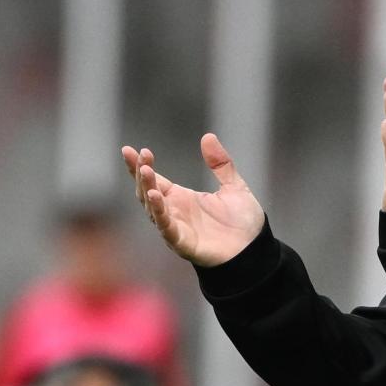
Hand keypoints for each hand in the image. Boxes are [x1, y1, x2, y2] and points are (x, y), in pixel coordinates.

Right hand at [120, 133, 264, 266]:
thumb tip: (208, 136)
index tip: (130, 150)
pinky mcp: (183, 243)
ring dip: (147, 189)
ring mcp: (176, 228)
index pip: (154, 180)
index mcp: (181, 198)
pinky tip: (155, 196)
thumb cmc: (242, 222)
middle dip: (141, 173)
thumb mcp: (234, 186)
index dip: (140, 166)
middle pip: (147, 191)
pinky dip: (159, 213)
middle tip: (140, 155)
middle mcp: (174, 212)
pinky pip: (166, 227)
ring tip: (145, 171)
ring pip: (153, 208)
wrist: (255, 249)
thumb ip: (221, 164)